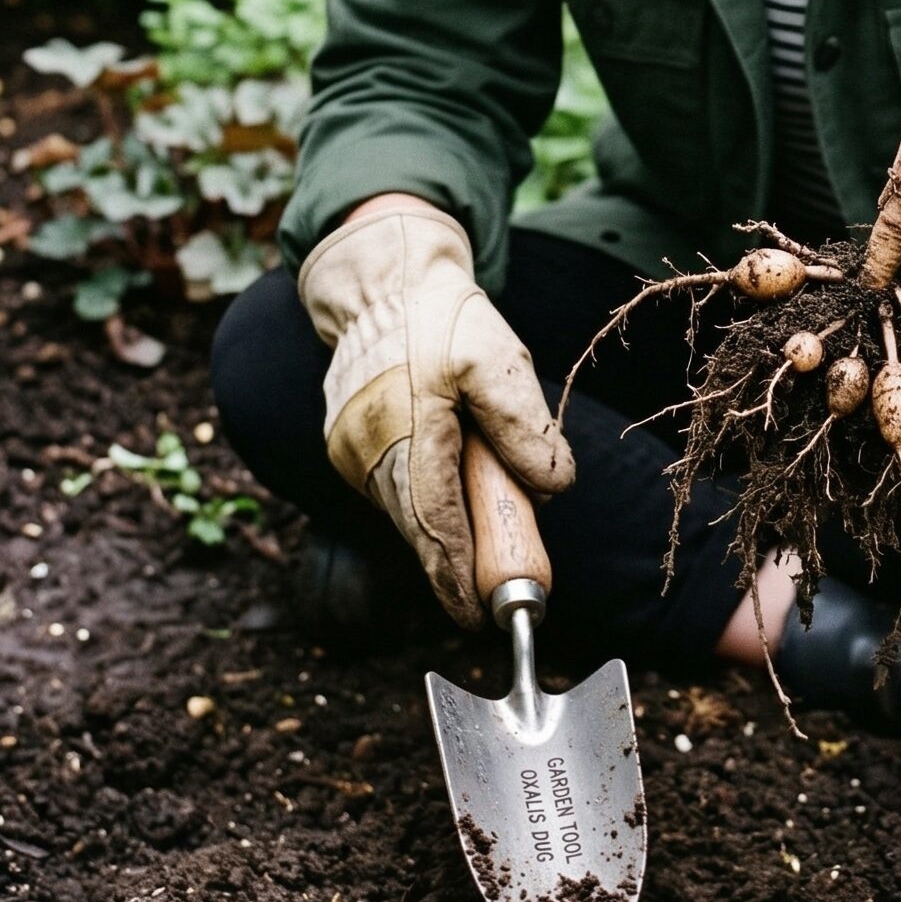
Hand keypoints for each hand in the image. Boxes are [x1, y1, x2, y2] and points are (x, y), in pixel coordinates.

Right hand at [297, 200, 573, 626]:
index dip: (458, 579)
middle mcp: (366, 454)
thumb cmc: (441, 318)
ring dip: (445, 522)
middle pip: (420, 528)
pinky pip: (393, 487)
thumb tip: (554, 488)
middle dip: (459, 560)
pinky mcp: (347, 447)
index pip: (434, 528)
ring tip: (487, 499)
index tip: (483, 618)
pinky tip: (454, 469)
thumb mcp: (496, 360)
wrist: (381, 284)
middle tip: (504, 579)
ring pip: (406, 510)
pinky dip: (425, 495)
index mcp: (405, 434)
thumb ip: (523, 427)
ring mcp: (350, 453)